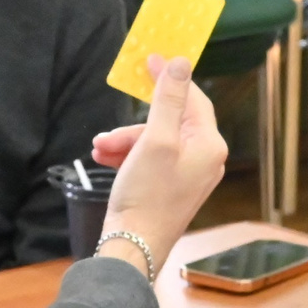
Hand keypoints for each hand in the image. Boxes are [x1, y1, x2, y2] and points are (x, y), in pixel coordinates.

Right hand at [90, 56, 226, 274]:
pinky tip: (105, 158)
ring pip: (155, 140)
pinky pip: (151, 159)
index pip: (193, 98)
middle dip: (134, 124)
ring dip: (125, 140)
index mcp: (209, 144)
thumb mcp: (155, 140)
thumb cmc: (146, 195)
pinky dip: (129, 156)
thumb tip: (181, 62)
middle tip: (107, 130)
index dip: (169, 78)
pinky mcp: (172, 187)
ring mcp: (190, 175)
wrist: (132, 246)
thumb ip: (168, 99)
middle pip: (170, 120)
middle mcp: (205, 158)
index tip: (148, 60)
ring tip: (99, 148)